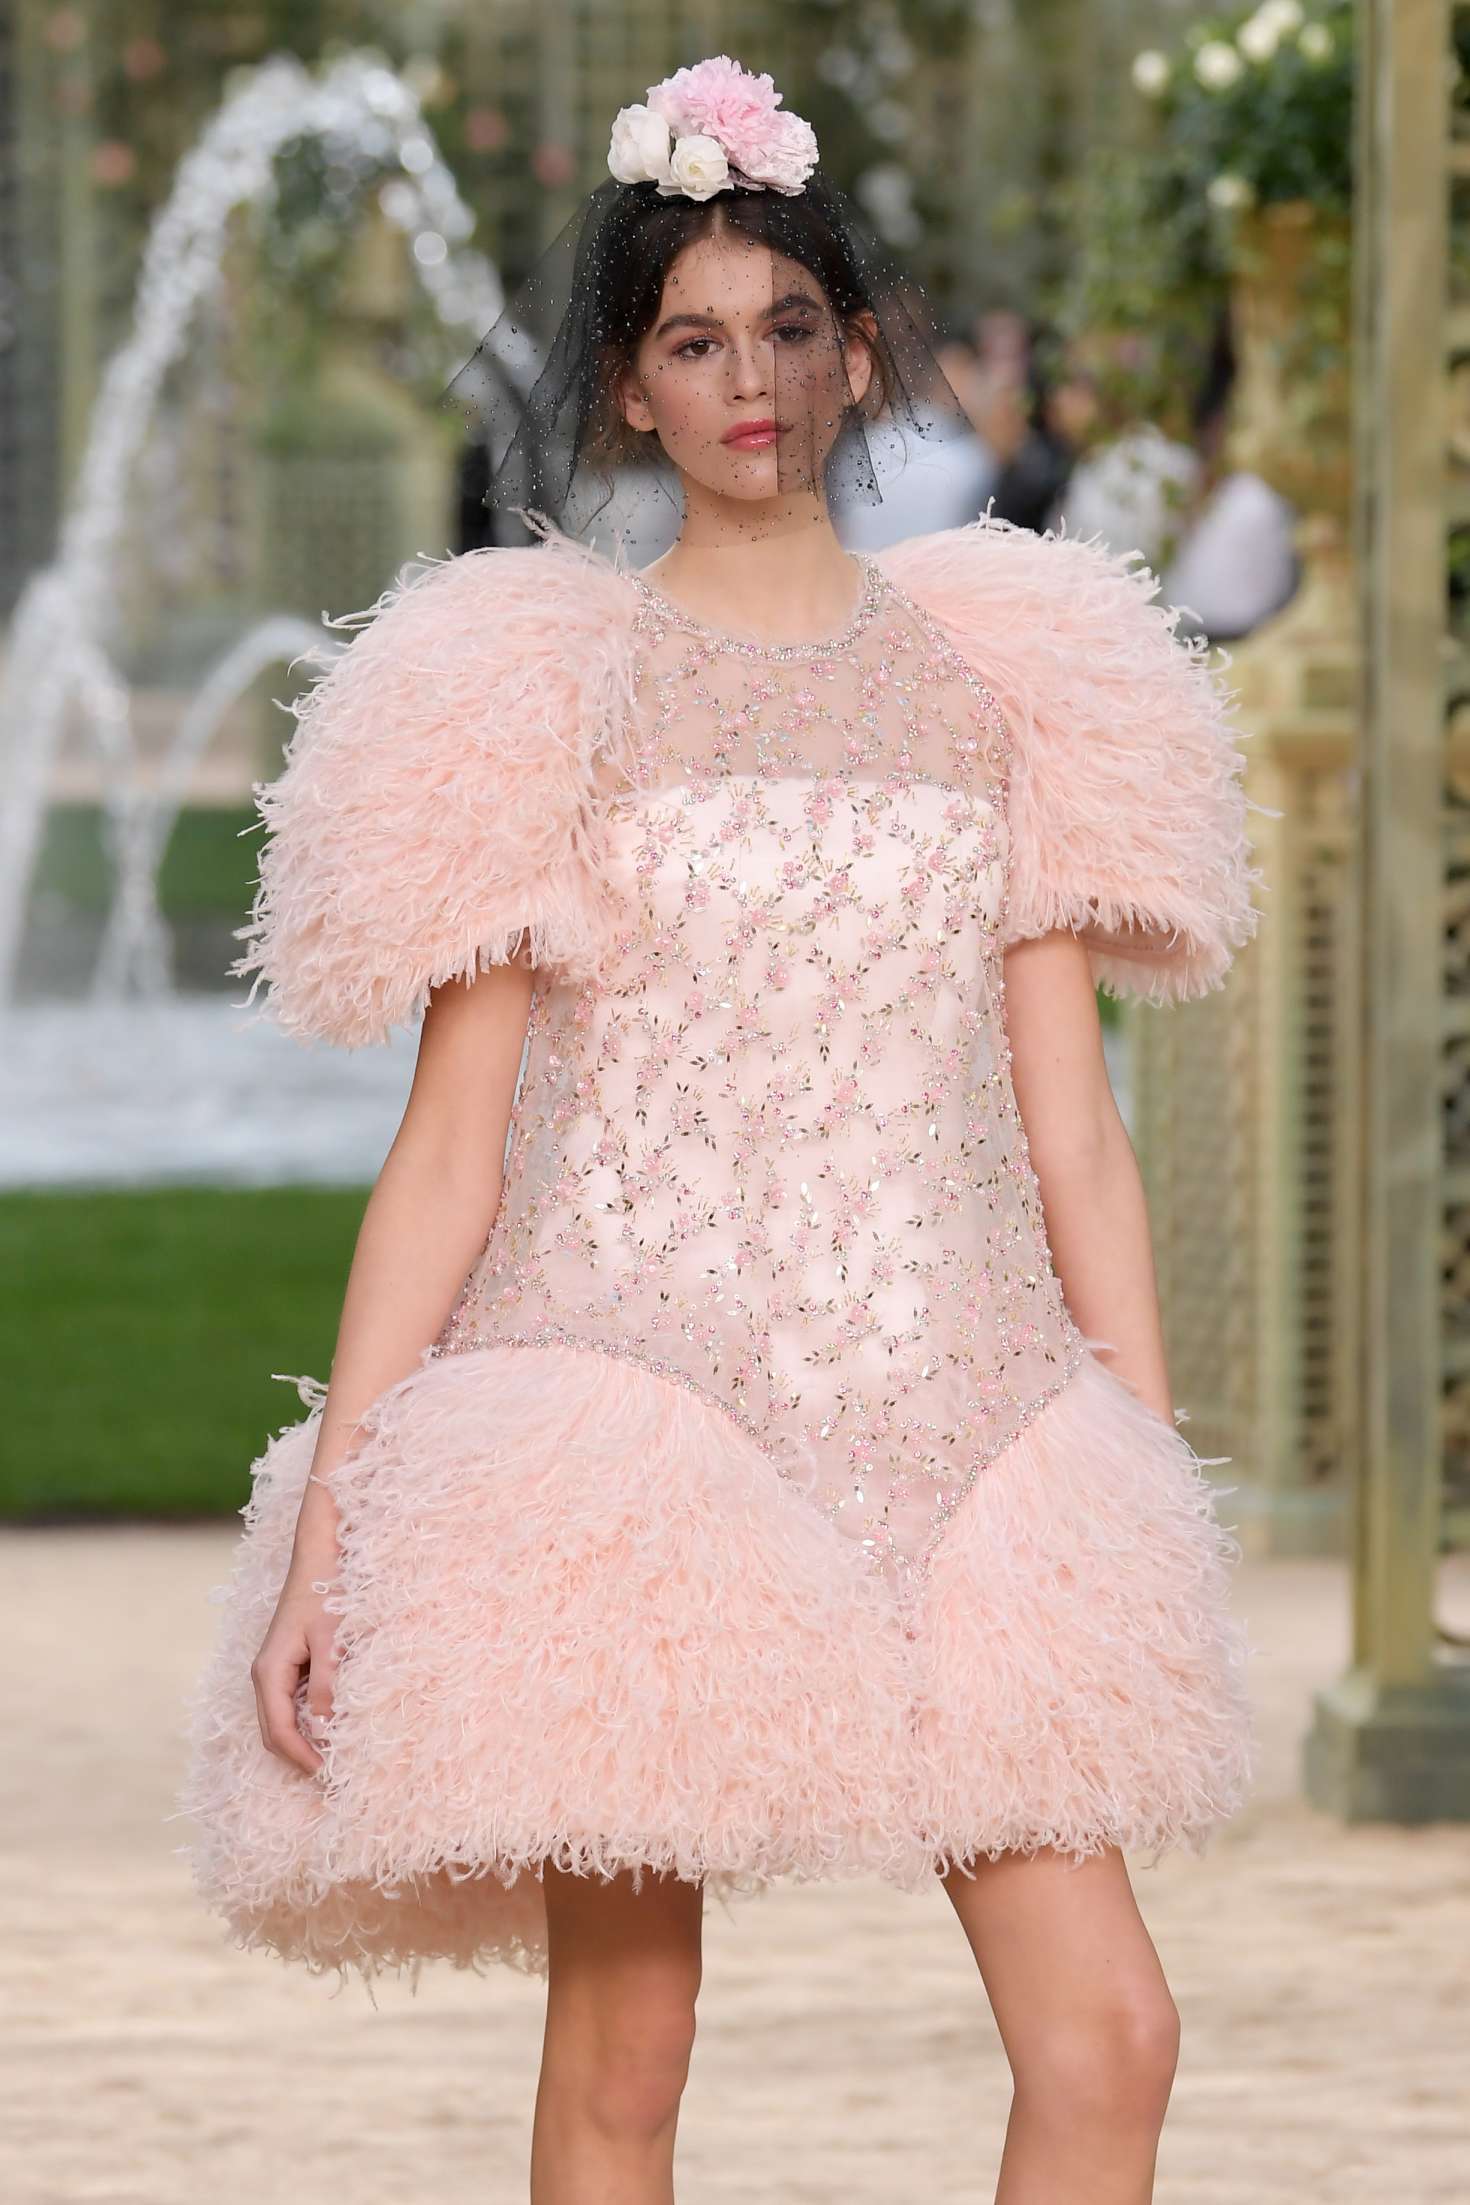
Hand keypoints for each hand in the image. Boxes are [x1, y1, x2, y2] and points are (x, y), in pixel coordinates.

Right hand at [251, 1558, 338, 1775]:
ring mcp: (273, 1670)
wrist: (319, 1556)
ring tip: (332, 1759)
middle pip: (274, 1732)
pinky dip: (306, 1722)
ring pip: (281, 1720)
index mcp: (269, 1672)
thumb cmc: (326, 1593)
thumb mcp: (331, 1641)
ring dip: (302, 1742)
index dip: (301, 1758)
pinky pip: (291, 1704)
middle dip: (298, 1757)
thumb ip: (327, 1686)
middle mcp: (265, 1675)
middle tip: (330, 1777)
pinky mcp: (286, 1664)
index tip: (326, 1775)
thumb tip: (324, 1731)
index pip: (278, 1732)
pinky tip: (330, 1728)